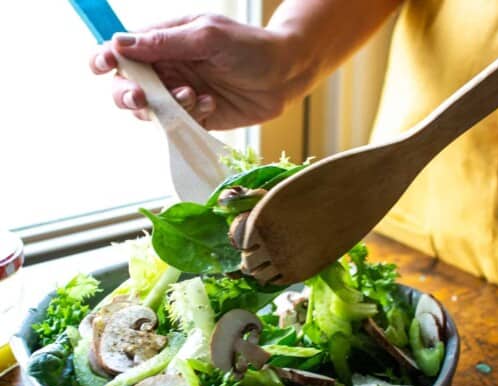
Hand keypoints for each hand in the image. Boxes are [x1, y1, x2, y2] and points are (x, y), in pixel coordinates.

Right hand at [90, 14, 294, 129]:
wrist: (284, 76)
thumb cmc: (249, 47)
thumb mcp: (207, 36)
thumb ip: (165, 42)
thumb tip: (119, 43)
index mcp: (165, 43)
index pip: (124, 52)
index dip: (106, 59)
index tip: (101, 66)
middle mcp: (169, 70)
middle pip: (129, 87)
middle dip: (129, 94)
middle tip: (141, 97)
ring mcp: (182, 96)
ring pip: (153, 111)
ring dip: (166, 107)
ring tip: (193, 95)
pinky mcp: (197, 117)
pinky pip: (179, 125)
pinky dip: (190, 118)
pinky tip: (211, 105)